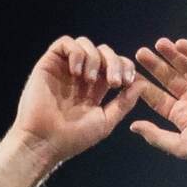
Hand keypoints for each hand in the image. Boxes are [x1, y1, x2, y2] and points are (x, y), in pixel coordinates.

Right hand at [11, 35, 142, 165]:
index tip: (126, 82)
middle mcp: (79, 76)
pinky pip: (65, 43)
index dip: (125, 67)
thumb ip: (124, 103)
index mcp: (94, 88)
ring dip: (94, 59)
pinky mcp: (48, 64)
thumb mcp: (105, 122)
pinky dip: (76, 52)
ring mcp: (63, 69)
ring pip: (86, 44)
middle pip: (104, 51)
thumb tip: (142, 85)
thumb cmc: (72, 138)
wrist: (44, 142)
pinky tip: (76, 71)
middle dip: (114, 63)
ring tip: (89, 80)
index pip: (116, 64)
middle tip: (114, 83)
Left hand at [130, 38, 186, 164]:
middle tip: (140, 54)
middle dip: (155, 66)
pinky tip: (179, 44)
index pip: (157, 97)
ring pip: (185, 66)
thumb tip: (133, 126)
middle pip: (168, 78)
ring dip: (171, 55)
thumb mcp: (181, 145)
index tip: (131, 76)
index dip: (144, 87)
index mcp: (181, 114)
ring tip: (158, 44)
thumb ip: (156, 136)